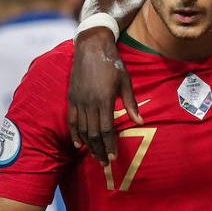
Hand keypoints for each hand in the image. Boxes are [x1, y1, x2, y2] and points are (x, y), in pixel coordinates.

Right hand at [67, 27, 139, 164]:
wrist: (91, 47)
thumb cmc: (113, 63)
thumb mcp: (125, 81)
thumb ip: (131, 103)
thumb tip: (140, 121)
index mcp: (104, 99)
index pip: (106, 129)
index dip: (109, 145)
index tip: (113, 157)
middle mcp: (89, 102)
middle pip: (93, 133)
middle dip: (99, 150)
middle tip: (105, 164)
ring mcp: (78, 100)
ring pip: (82, 129)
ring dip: (88, 145)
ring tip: (94, 157)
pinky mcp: (71, 97)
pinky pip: (71, 120)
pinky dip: (74, 134)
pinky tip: (78, 144)